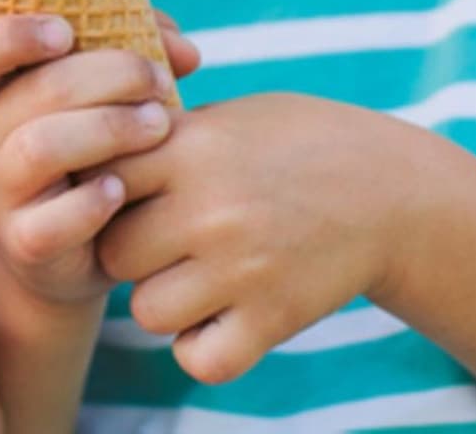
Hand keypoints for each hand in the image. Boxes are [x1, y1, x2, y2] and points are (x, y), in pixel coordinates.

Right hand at [0, 11, 196, 305]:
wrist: (73, 242)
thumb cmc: (91, 139)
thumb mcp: (104, 84)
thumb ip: (140, 46)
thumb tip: (184, 52)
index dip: (9, 35)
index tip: (65, 33)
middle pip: (35, 90)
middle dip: (112, 75)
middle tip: (158, 81)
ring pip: (42, 148)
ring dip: (111, 129)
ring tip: (159, 125)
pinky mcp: (26, 240)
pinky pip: (55, 220)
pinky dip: (94, 202)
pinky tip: (121, 189)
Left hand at [98, 93, 431, 385]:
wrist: (393, 192)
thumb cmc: (298, 144)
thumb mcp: (229, 117)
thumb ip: (161, 136)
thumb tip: (83, 146)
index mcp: (192, 147)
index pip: (98, 179)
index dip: (106, 191)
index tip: (129, 195)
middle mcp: (211, 208)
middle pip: (114, 253)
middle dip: (131, 251)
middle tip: (164, 242)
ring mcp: (243, 268)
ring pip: (148, 310)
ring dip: (165, 300)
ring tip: (197, 277)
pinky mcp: (274, 319)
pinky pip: (199, 359)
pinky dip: (202, 348)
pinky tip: (220, 318)